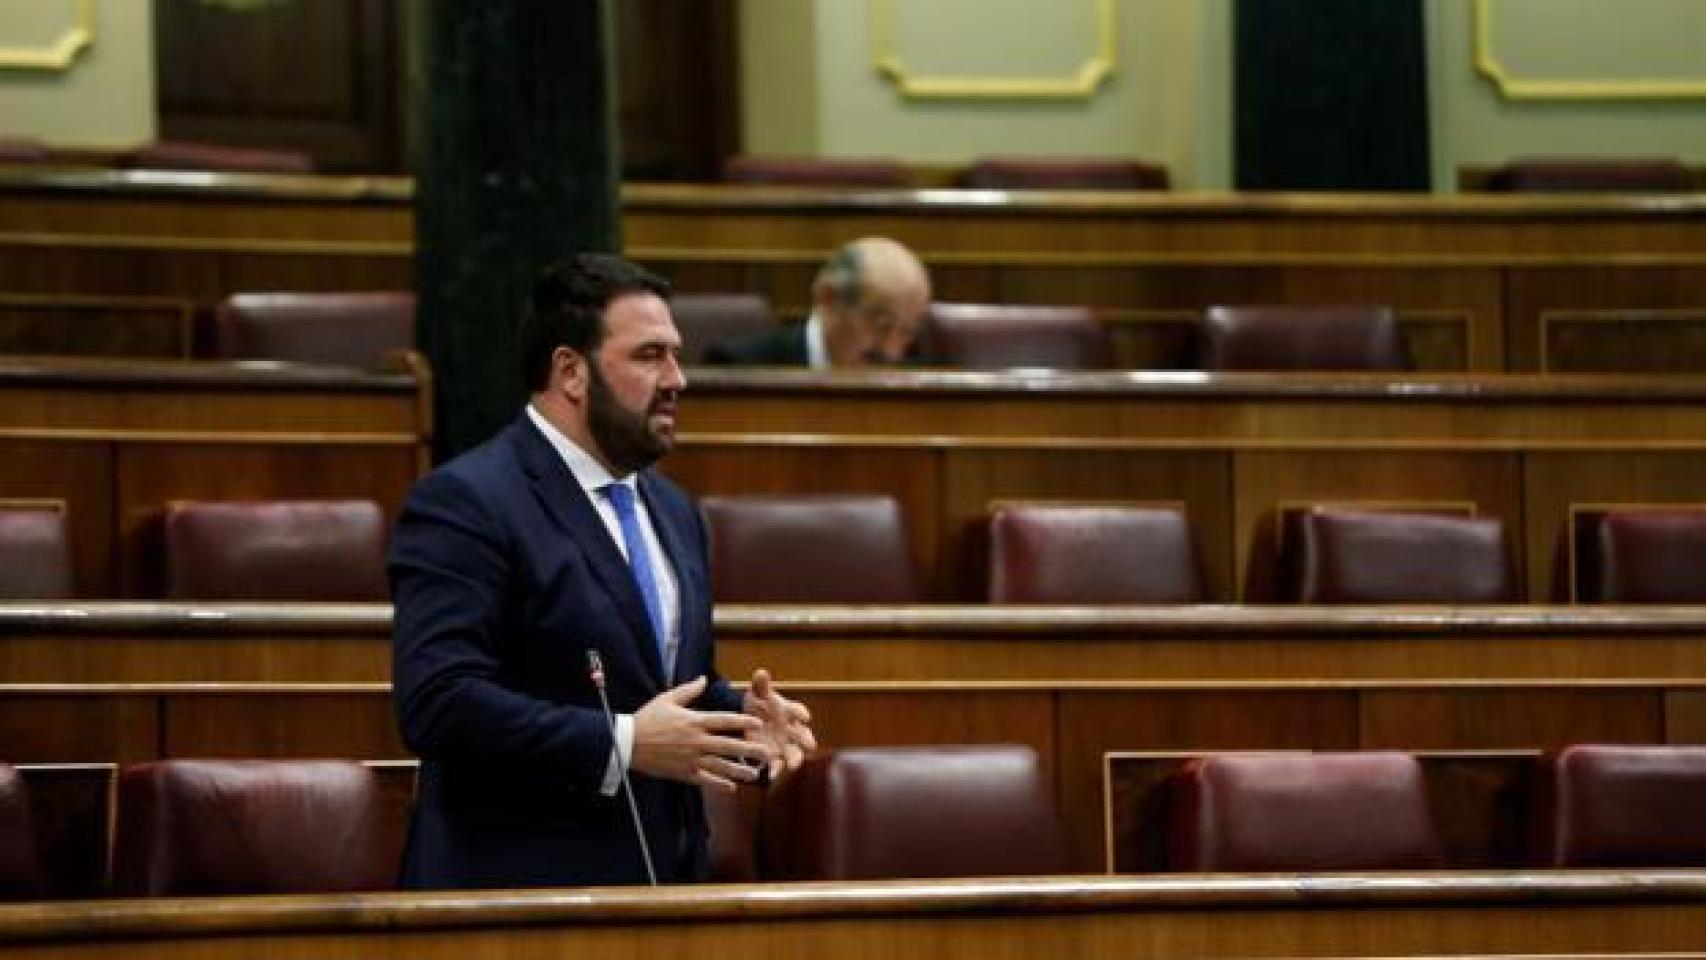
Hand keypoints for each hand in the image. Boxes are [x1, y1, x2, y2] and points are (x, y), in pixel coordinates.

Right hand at [631, 676, 773, 791]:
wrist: (627, 743)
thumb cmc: (647, 718)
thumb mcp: (667, 699)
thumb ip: (688, 690)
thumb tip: (703, 679)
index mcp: (694, 721)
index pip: (724, 720)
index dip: (743, 721)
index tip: (758, 723)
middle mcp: (696, 740)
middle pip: (728, 745)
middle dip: (749, 749)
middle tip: (767, 752)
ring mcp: (690, 758)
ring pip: (720, 766)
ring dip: (739, 771)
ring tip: (755, 775)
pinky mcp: (683, 773)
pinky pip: (705, 780)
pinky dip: (719, 784)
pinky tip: (732, 788)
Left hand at [742, 668, 815, 777]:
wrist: (750, 720)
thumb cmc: (759, 703)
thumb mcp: (757, 693)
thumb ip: (760, 684)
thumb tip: (761, 673)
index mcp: (788, 711)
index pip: (797, 710)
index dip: (801, 713)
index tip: (804, 717)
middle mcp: (792, 729)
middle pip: (803, 735)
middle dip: (806, 740)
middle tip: (809, 745)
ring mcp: (785, 744)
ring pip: (795, 753)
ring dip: (795, 759)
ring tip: (792, 766)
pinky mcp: (774, 757)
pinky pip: (777, 765)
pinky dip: (775, 770)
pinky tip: (770, 776)